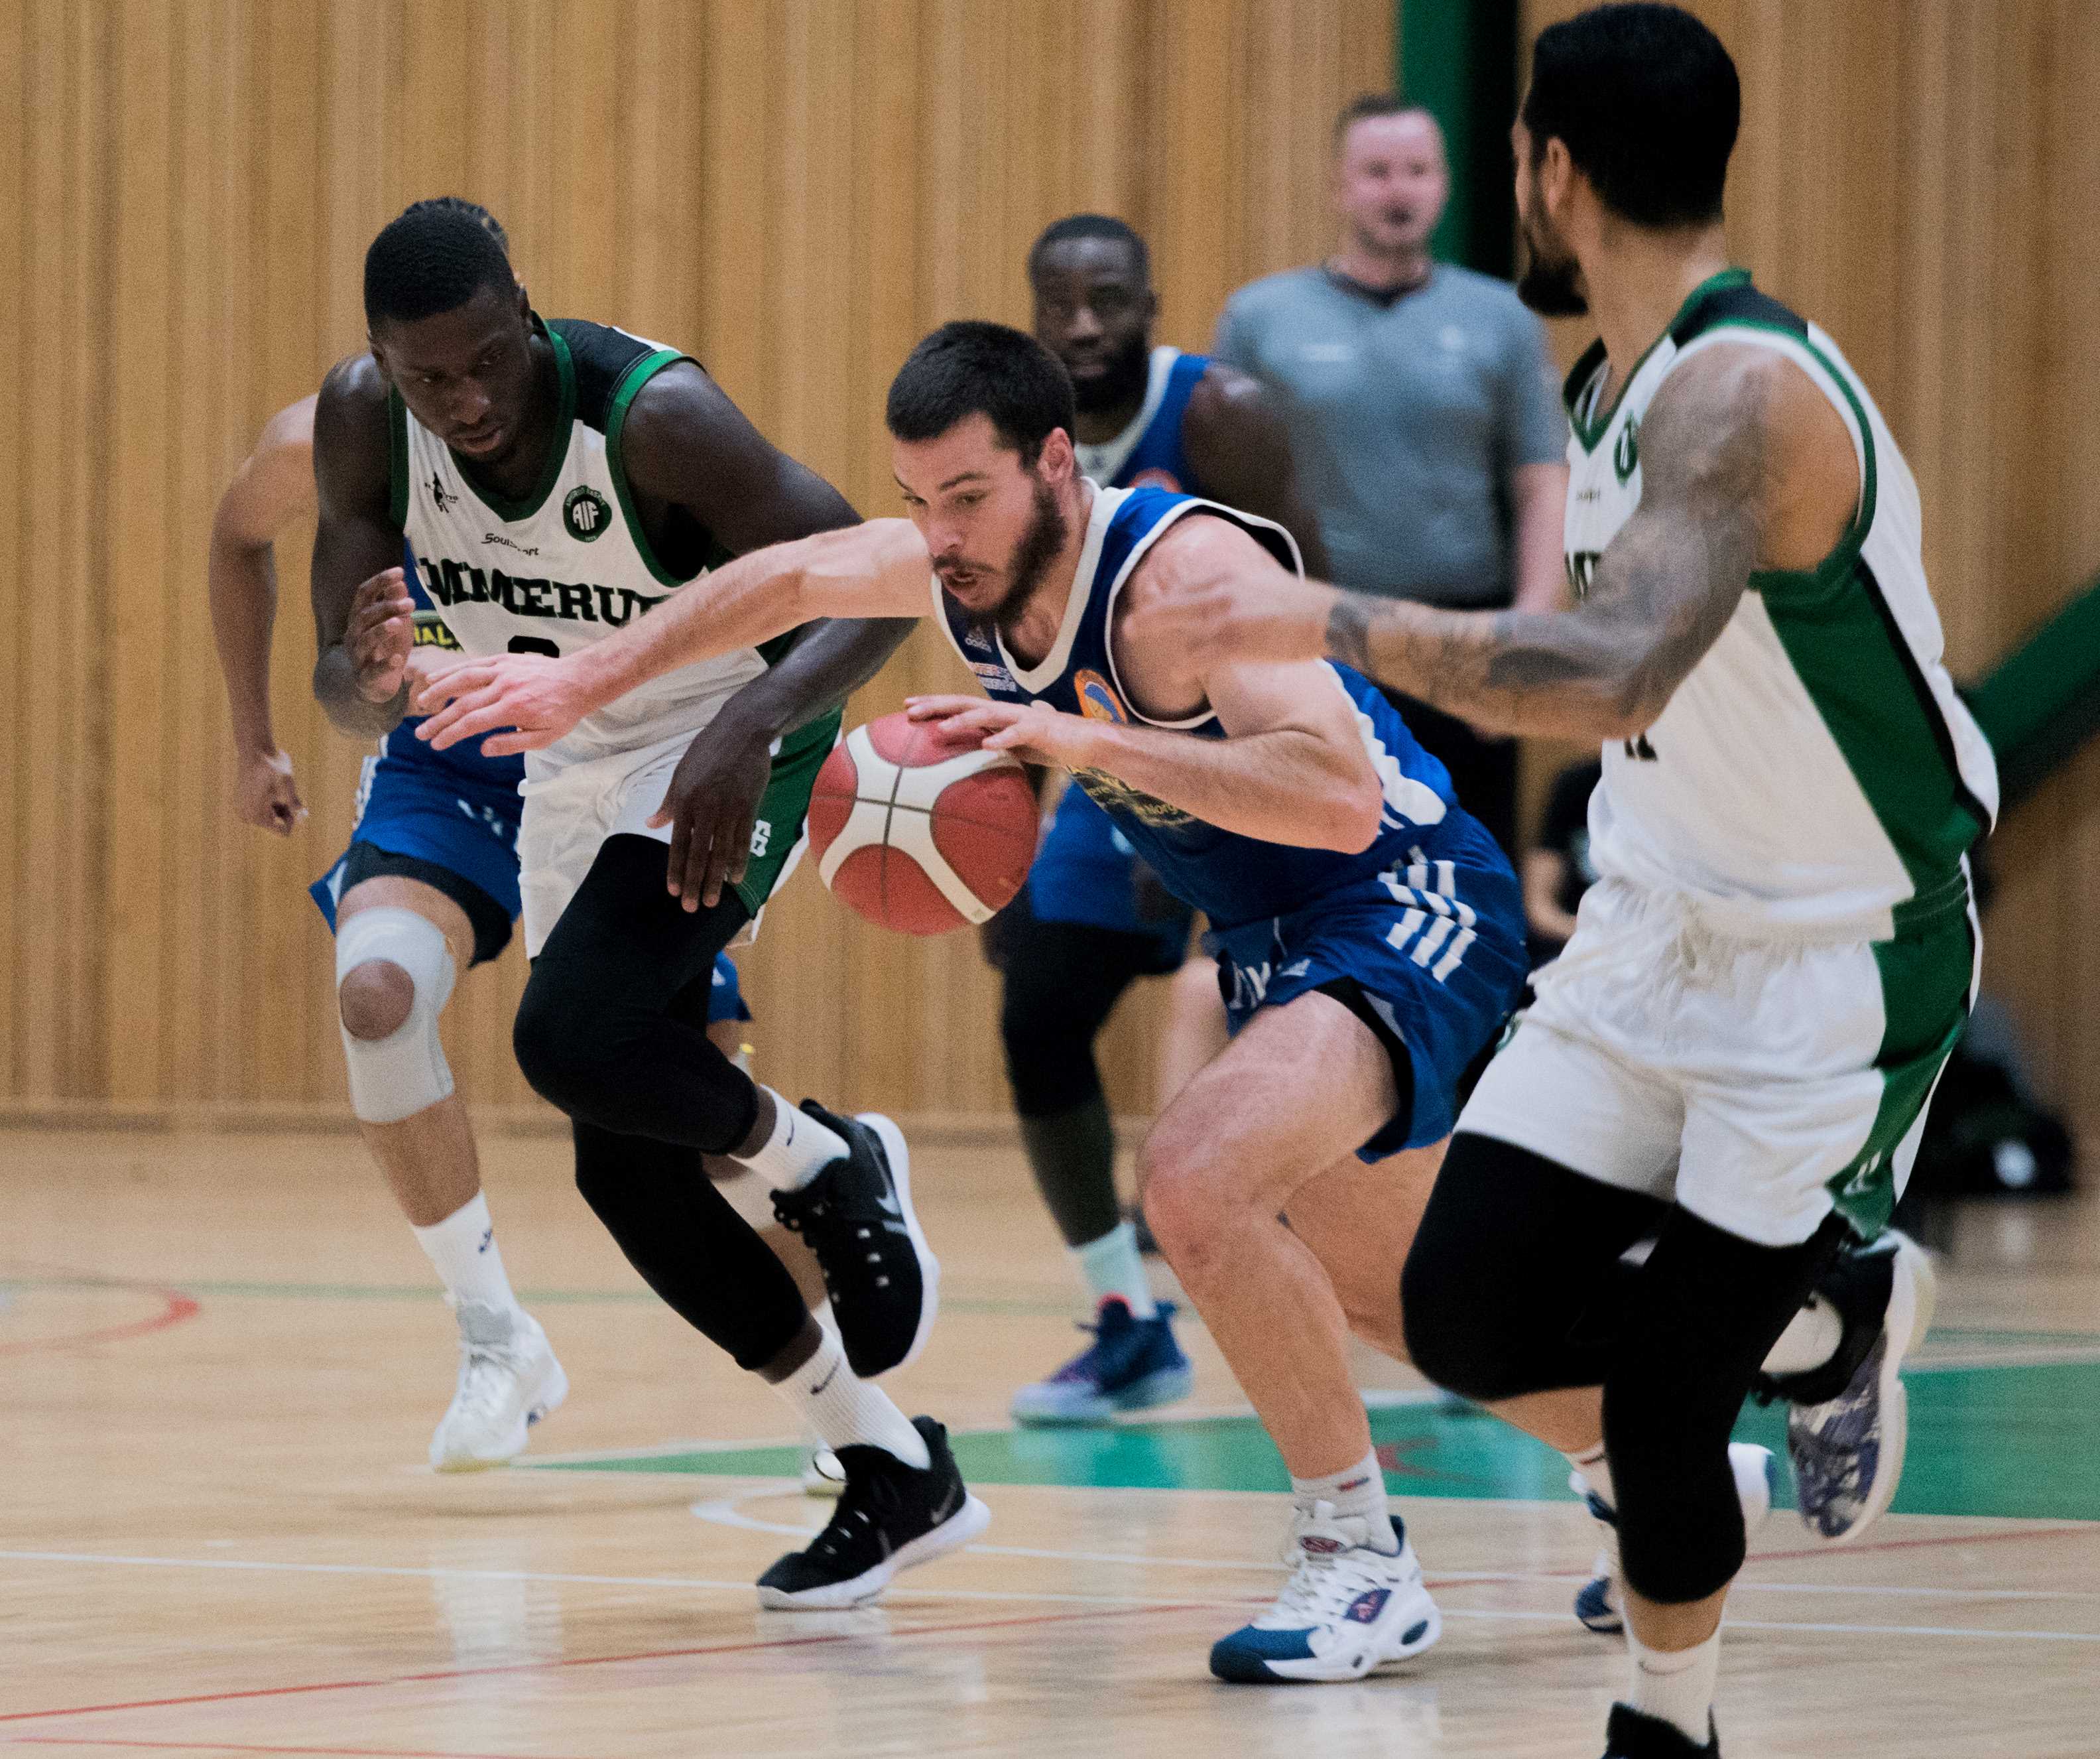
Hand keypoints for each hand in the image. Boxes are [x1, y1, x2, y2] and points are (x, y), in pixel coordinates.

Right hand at [233, 747, 305, 835]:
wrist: (254, 751)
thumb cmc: (273, 767)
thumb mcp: (287, 784)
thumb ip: (294, 802)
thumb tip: (304, 816)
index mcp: (257, 817)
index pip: (283, 831)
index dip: (292, 818)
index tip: (289, 801)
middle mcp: (247, 818)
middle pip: (276, 824)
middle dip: (284, 811)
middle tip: (281, 792)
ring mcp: (242, 811)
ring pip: (270, 816)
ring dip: (277, 805)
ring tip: (273, 788)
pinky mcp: (241, 804)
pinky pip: (262, 810)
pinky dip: (268, 801)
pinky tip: (266, 787)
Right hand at [346, 567, 415, 702]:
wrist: (375, 686)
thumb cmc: (387, 649)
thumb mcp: (396, 625)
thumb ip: (396, 605)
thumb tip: (400, 582)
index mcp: (359, 618)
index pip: (364, 594)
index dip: (380, 581)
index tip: (400, 571)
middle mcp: (354, 635)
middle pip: (364, 616)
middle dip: (386, 607)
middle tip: (410, 603)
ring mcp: (358, 657)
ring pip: (365, 641)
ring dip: (382, 630)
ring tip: (399, 623)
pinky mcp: (365, 679)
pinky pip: (373, 671)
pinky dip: (386, 665)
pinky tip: (399, 659)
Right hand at [411, 652, 589, 753]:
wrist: (579, 680)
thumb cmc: (563, 712)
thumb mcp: (544, 737)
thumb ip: (512, 744)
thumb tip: (483, 749)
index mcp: (513, 708)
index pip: (473, 723)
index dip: (451, 734)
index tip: (436, 744)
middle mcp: (504, 687)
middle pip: (462, 704)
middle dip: (439, 720)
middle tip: (421, 733)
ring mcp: (502, 670)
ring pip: (463, 678)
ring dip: (439, 690)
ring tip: (421, 702)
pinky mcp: (503, 659)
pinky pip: (473, 663)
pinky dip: (453, 670)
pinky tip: (437, 678)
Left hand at [646, 711, 775, 910]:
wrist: (743, 732)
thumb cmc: (708, 751)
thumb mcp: (681, 773)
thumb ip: (669, 802)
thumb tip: (652, 824)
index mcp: (685, 800)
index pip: (678, 844)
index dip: (675, 870)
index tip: (673, 891)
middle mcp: (705, 809)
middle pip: (699, 854)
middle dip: (693, 883)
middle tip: (690, 907)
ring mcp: (729, 810)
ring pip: (721, 853)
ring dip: (715, 880)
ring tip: (711, 901)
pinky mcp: (749, 808)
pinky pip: (743, 841)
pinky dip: (739, 861)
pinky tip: (735, 878)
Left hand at [904, 694, 1097, 768]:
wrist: (1087, 742)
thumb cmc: (1051, 744)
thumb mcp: (1015, 747)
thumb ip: (994, 744)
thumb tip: (973, 751)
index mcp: (998, 715)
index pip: (960, 706)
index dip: (934, 704)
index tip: (907, 707)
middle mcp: (1006, 710)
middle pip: (965, 703)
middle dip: (936, 705)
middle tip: (909, 709)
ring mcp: (1023, 717)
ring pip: (988, 715)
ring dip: (963, 721)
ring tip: (941, 729)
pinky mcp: (1040, 730)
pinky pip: (1018, 735)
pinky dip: (1002, 739)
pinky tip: (987, 746)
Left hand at [1121, 569, 1336, 669]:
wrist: (1332, 618)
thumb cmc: (1308, 605)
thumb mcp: (1271, 583)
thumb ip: (1248, 586)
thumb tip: (1242, 594)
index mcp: (1232, 574)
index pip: (1186, 581)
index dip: (1163, 592)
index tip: (1148, 600)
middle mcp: (1222, 592)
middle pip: (1171, 603)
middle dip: (1147, 616)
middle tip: (1127, 626)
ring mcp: (1225, 617)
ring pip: (1177, 627)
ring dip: (1154, 635)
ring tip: (1135, 644)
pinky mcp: (1234, 643)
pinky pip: (1197, 656)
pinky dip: (1183, 665)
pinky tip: (1173, 675)